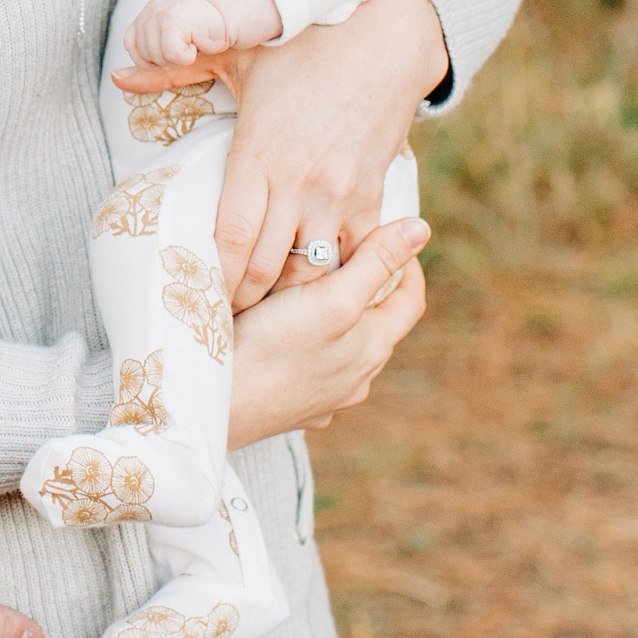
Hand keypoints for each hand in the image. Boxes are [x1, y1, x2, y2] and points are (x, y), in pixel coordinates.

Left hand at [110, 0, 446, 311]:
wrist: (383, 37)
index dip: (216, 276)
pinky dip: (337, 276)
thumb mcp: (235, 52)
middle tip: (223, 316)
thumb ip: (174, 70)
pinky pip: (356, 256)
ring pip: (311, 271)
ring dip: (287, 293)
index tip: (199, 296)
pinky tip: (318, 288)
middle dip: (243, 298)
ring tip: (264, 311)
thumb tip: (119, 77)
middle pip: (267, 267)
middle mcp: (300, 181)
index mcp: (259, 153)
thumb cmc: (301, 43)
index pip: (232, 236)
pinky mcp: (372, 197)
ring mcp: (339, 193)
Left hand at [125, 0, 236, 68]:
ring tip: (195, 42)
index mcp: (146, 16)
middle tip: (190, 44)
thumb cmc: (207, 38)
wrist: (235, 18)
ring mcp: (159, 14)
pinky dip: (187, 56)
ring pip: (155, 58)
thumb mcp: (173, 59)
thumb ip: (145, 72)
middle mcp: (149, 11)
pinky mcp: (172, 20)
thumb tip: (114, 79)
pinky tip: (199, 43)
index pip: (132, 48)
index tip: (178, 47)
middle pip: (143, 58)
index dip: (155, 58)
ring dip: (179, 59)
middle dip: (168, 61)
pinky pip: (169, 54)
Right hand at [227, 217, 430, 445]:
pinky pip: (309, 370)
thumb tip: (421, 229)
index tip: (390, 240)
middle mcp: (356, 379)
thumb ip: (376, 262)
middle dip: (368, 290)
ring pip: (342, 350)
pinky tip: (281, 335)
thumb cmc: (274, 348)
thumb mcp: (333, 297)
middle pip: (376, 326)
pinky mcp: (292, 408)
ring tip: (311, 291)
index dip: (407, 266)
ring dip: (335, 320)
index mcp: (373, 349)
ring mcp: (324, 399)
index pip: (409, 301)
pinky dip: (306, 347)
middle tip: (345, 257)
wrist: (217, 405)